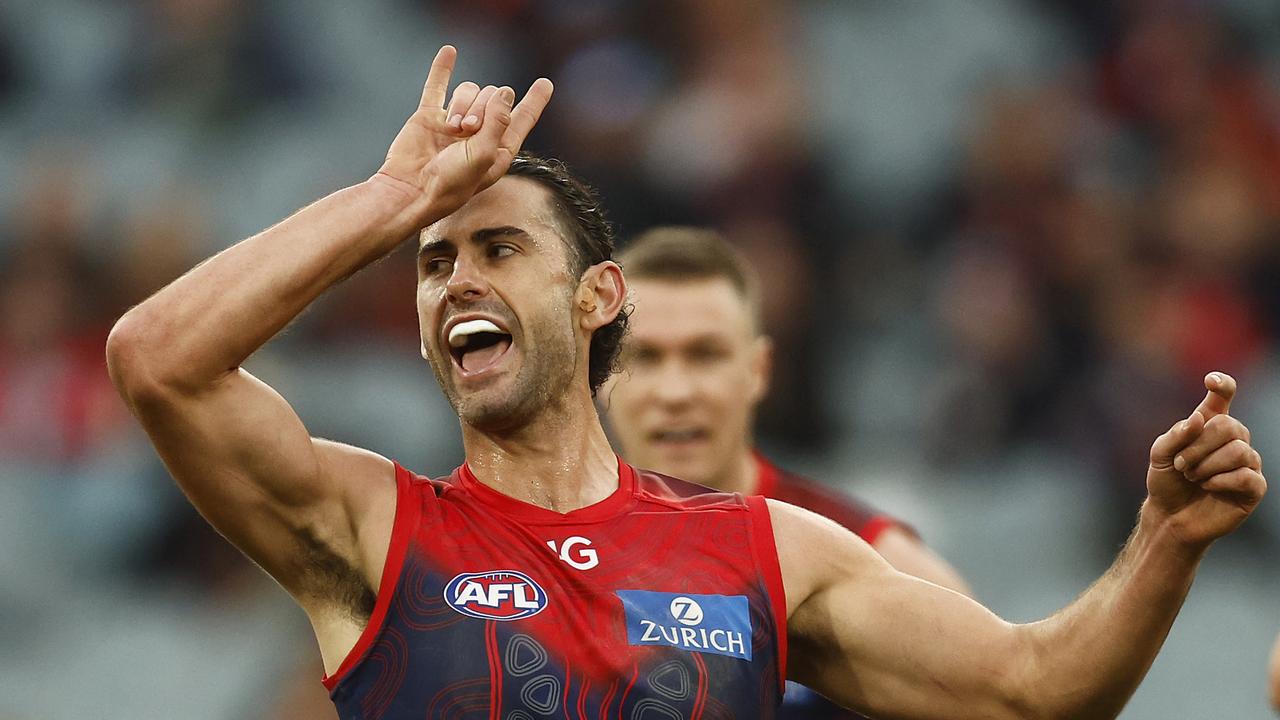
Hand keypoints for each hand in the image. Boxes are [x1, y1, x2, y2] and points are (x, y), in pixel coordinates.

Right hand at [375, 45, 553, 218]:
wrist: (410, 190)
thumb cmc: (451, 183)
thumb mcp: (483, 155)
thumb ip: (498, 121)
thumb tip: (506, 90)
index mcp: (499, 148)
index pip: (522, 119)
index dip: (534, 101)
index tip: (546, 83)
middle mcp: (479, 134)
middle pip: (492, 98)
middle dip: (483, 108)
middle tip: (468, 129)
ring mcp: (454, 124)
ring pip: (468, 92)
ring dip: (462, 105)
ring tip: (452, 128)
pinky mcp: (429, 117)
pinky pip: (437, 87)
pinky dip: (442, 69)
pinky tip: (449, 51)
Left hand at [1145, 372, 1265, 550]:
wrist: (1170, 516)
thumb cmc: (1166, 482)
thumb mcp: (1159, 456)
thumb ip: (1176, 435)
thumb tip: (1199, 418)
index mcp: (1210, 426)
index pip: (1222, 398)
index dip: (1222, 385)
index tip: (1210, 381)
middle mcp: (1233, 441)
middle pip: (1229, 426)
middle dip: (1199, 446)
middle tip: (1181, 465)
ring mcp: (1246, 464)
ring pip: (1239, 451)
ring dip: (1207, 465)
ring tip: (1192, 478)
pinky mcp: (1253, 487)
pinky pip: (1245, 476)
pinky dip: (1220, 481)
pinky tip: (1208, 487)